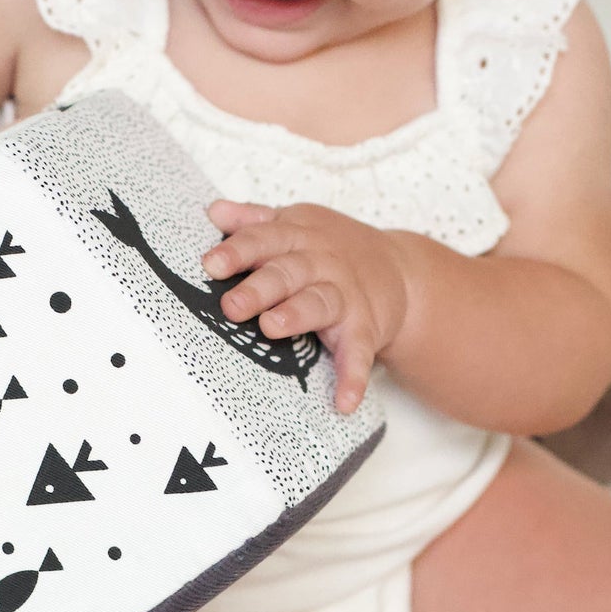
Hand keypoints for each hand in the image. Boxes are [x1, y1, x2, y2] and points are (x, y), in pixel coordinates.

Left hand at [201, 199, 412, 413]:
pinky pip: (359, 352)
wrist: (399, 269)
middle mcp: (321, 263)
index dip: (238, 251)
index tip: (211, 265)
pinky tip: (344, 401)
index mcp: (297, 237)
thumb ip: (255, 221)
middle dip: (260, 288)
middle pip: (287, 272)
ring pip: (319, 302)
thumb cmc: (330, 249)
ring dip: (297, 315)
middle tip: (232, 306)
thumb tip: (214, 210)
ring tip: (273, 328)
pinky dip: (353, 376)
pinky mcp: (366, 327)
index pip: (263, 239)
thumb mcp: (295, 225)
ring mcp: (345, 295)